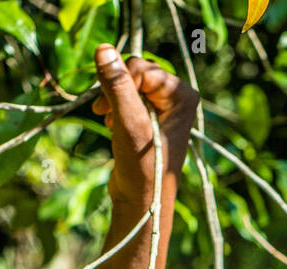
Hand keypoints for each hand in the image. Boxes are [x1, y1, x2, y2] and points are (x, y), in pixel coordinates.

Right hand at [92, 43, 199, 207]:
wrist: (142, 201)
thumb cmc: (143, 166)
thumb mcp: (130, 122)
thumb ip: (118, 85)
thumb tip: (103, 49)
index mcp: (183, 95)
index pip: (143, 67)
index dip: (122, 83)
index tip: (109, 108)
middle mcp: (177, 98)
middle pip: (136, 72)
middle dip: (117, 89)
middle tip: (105, 113)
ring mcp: (164, 108)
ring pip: (128, 84)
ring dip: (113, 99)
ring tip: (111, 122)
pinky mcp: (149, 118)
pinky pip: (126, 97)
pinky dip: (115, 108)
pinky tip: (113, 125)